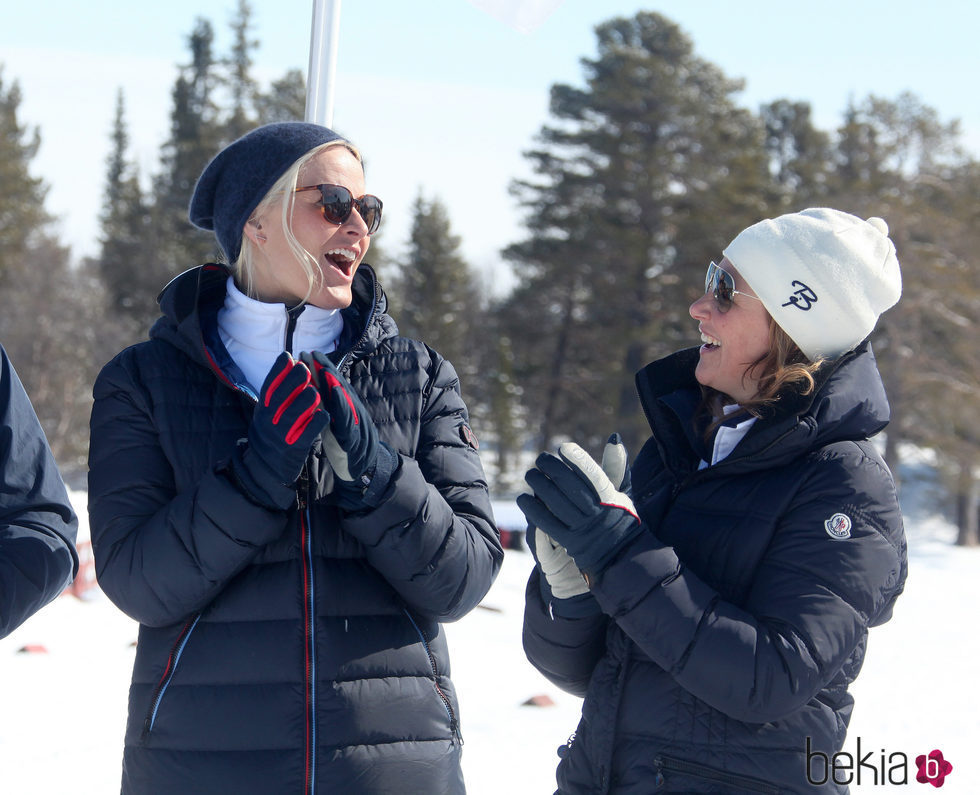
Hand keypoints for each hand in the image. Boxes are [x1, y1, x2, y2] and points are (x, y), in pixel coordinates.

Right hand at [233, 352, 327, 507]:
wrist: (267, 466)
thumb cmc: (273, 430)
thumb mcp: (268, 410)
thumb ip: (277, 389)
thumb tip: (289, 359)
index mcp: (263, 409)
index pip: (268, 386)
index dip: (277, 371)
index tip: (288, 356)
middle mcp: (269, 420)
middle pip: (280, 398)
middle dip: (292, 382)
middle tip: (305, 369)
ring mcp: (281, 434)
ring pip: (293, 415)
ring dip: (305, 402)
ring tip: (315, 392)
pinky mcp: (295, 448)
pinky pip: (306, 434)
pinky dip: (315, 423)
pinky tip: (324, 414)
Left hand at [299, 351, 395, 508]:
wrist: (365, 469)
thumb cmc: (345, 445)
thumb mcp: (332, 423)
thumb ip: (323, 408)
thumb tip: (309, 390)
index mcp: (343, 407)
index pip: (330, 384)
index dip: (320, 368)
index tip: (307, 353)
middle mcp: (351, 411)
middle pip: (337, 387)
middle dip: (324, 370)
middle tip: (310, 354)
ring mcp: (355, 423)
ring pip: (345, 401)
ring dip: (335, 385)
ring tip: (324, 371)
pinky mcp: (354, 439)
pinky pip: (348, 422)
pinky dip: (342, 409)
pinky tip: (334, 400)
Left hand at [517, 440, 641, 578]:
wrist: (619, 553)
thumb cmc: (619, 514)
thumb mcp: (623, 491)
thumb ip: (617, 465)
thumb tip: (613, 437)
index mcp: (610, 498)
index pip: (593, 476)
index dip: (577, 460)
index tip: (563, 448)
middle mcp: (596, 513)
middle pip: (570, 486)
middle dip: (553, 469)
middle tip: (541, 458)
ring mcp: (581, 528)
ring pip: (556, 503)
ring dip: (539, 486)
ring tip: (530, 474)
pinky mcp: (568, 541)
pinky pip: (546, 523)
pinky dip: (532, 510)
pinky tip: (523, 499)